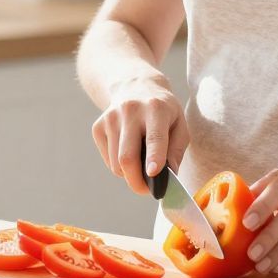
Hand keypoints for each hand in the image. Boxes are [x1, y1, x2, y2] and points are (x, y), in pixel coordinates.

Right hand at [90, 75, 189, 195]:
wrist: (134, 85)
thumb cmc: (163, 111)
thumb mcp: (179, 123)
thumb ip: (177, 150)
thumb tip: (169, 176)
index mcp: (156, 108)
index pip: (154, 137)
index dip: (154, 157)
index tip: (153, 174)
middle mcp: (130, 111)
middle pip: (127, 156)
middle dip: (136, 181)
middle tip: (146, 191)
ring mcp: (110, 118)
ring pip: (116, 163)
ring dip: (129, 174)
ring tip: (141, 167)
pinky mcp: (98, 126)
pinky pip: (108, 159)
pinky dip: (119, 165)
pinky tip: (129, 152)